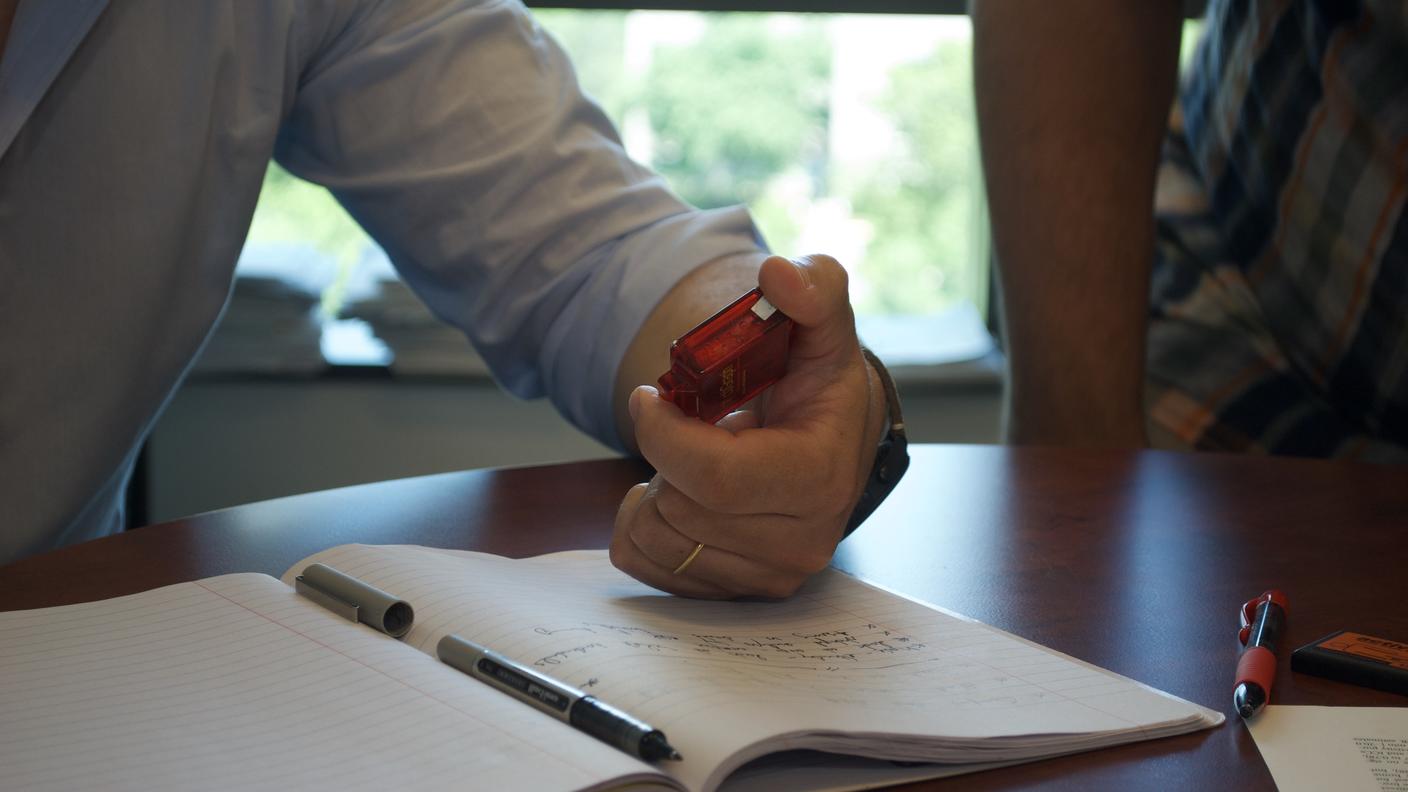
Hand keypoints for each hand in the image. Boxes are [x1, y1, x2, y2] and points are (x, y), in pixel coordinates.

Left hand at [609, 255, 886, 598]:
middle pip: (680, 509)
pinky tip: (678, 495)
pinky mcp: (736, 592)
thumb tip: (778, 275)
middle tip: (683, 427)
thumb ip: (813, 289)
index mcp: (818, 477)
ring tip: (688, 461)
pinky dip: (642, 527)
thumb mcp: (823, 325)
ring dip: (652, 491)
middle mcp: (799, 541)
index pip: (716, 477)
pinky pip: (646, 566)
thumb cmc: (820, 381)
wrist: (833, 442)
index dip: (663, 434)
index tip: (649, 397)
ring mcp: (769, 575)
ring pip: (656, 540)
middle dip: (662, 459)